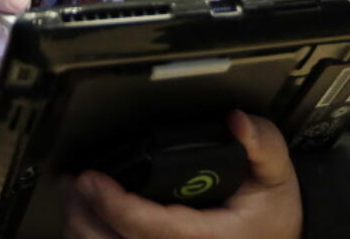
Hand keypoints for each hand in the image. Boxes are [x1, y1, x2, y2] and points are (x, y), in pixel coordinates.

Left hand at [65, 111, 301, 238]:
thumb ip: (261, 145)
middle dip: (85, 213)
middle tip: (72, 181)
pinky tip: (87, 217)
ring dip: (82, 226)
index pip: (151, 228)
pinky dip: (94, 236)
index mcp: (209, 238)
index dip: (114, 205)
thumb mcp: (276, 175)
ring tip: (74, 196)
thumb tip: (235, 122)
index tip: (89, 178)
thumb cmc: (272, 213)